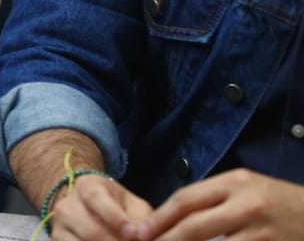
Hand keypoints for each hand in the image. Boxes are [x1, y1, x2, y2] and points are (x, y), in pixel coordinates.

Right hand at [48, 173, 153, 240]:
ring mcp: (59, 225)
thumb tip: (144, 237)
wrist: (86, 206)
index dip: (116, 219)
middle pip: (91, 231)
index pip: (96, 200)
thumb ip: (141, 220)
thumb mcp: (132, 204)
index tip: (135, 234)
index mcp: (87, 187)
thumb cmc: (116, 205)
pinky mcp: (57, 240)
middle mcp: (67, 205)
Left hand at [135, 169, 303, 240]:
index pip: (185, 199)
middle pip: (193, 225)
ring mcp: (260, 230)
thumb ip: (213, 198)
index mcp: (234, 182)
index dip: (159, 218)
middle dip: (165, 240)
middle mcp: (246, 204)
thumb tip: (172, 216)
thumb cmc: (276, 201)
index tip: (142, 232)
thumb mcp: (246, 187)